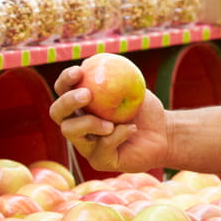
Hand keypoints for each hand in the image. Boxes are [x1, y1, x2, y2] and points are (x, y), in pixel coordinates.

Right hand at [49, 64, 168, 172]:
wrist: (163, 132)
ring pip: (71, 132)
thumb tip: (93, 60)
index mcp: (81, 104)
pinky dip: (117, 135)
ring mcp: (86, 144)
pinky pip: (100, 148)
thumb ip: (112, 75)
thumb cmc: (144, 107)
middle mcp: (77, 124)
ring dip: (89, 123)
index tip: (78, 71)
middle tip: (87, 95)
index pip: (63, 90)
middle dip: (68, 101)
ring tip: (111, 122)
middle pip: (57, 112)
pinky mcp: (100, 160)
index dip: (65, 80)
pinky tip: (132, 129)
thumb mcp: (130, 85)